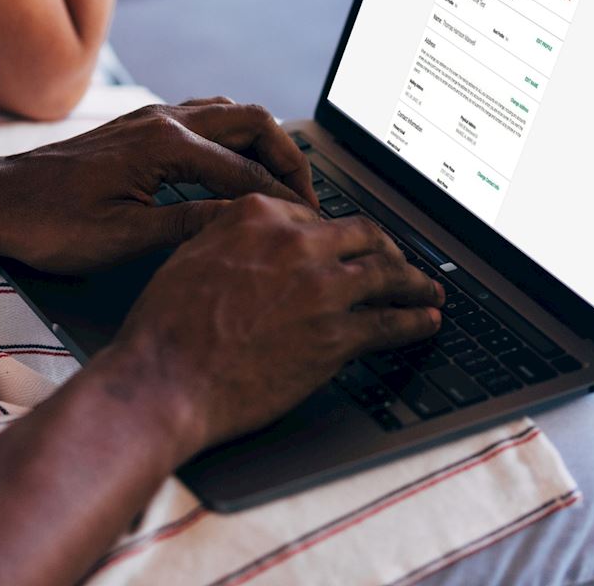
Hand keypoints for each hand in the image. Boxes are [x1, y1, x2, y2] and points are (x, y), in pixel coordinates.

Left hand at [0, 99, 314, 273]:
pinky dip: (235, 137)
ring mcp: (152, 117)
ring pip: (231, 112)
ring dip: (264, 142)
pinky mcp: (141, 125)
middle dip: (288, 157)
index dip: (284, 200)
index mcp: (165, 145)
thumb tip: (246, 224)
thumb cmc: (50, 224)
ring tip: (282, 182)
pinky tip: (237, 167)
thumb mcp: (124, 238)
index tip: (308, 227)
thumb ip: (190, 225)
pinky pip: (206, 116)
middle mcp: (164, 119)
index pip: (247, 169)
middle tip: (308, 198)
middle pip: (253, 122)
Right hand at [108, 195, 443, 455]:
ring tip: (428, 289)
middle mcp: (297, 242)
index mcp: (258, 215)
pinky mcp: (337, 335)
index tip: (348, 245)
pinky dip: (415, 321)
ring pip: (386, 273)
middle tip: (400, 261)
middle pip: (363, 234)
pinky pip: (390, 323)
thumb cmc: (166, 325)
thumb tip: (258, 239)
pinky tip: (425, 322)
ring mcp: (322, 287)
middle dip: (388, 248)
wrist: (165, 379)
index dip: (337, 234)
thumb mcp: (192, 253)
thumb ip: (234, 236)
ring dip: (414, 282)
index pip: (316, 214)